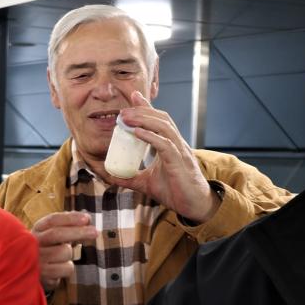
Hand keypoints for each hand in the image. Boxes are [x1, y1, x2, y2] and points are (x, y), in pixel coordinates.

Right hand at [31, 212, 95, 292]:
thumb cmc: (48, 249)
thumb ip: (70, 226)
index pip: (52, 220)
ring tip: (62, 257)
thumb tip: (88, 218)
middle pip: (57, 234)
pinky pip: (65, 269)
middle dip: (78, 232)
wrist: (29, 271)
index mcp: (37, 230)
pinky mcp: (42, 275)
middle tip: (95, 232)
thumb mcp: (54, 235)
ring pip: (64, 252)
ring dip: (70, 254)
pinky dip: (67, 268)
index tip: (87, 219)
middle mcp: (33, 243)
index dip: (70, 218)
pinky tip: (59, 268)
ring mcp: (36, 260)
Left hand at [110, 91, 219, 223]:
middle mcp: (176, 144)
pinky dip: (150, 136)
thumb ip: (130, 178)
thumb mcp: (146, 183)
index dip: (146, 108)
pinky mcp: (179, 162)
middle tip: (123, 110)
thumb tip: (112, 177)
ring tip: (126, 117)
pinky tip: (136, 132)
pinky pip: (165, 144)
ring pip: (163, 127)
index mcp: (170, 145)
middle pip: (161, 118)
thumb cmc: (174, 192)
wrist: (193, 206)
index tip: (132, 97)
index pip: (158, 120)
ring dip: (144, 120)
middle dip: (142, 111)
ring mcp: (179, 151)